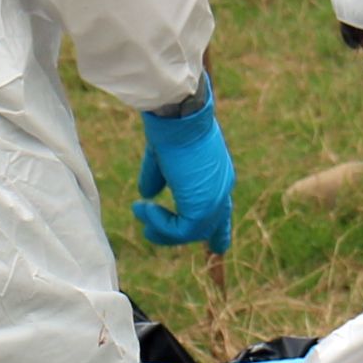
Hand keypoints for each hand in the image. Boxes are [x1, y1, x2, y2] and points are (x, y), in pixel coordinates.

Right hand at [134, 85, 234, 252]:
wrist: (178, 113)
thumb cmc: (170, 126)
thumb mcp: (163, 156)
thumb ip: (158, 177)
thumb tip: (147, 194)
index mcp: (218, 175)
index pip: (222, 211)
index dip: (219, 232)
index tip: (218, 249)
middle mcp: (221, 188)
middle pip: (210, 226)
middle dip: (180, 236)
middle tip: (150, 234)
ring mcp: (215, 199)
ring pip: (192, 231)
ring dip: (161, 227)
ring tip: (140, 211)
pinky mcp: (203, 206)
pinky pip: (181, 231)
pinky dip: (159, 224)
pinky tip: (143, 208)